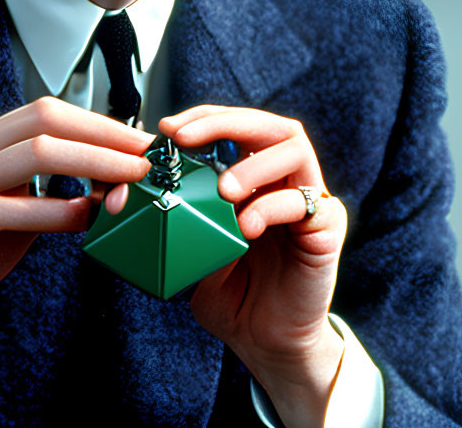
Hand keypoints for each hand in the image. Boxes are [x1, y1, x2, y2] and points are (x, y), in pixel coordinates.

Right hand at [0, 96, 152, 328]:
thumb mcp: (16, 196)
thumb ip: (56, 181)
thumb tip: (117, 176)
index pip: (51, 111)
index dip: (99, 122)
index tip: (138, 139)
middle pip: (49, 121)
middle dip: (104, 136)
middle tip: (143, 156)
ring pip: (40, 153)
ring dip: (94, 164)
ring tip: (128, 181)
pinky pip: (24, 207)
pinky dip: (63, 211)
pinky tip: (87, 216)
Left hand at [159, 105, 346, 426]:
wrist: (267, 344)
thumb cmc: (233, 293)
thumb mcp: (194, 245)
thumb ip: (180, 214)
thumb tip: (134, 188)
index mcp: (258, 176)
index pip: (239, 125)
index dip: (206, 118)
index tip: (169, 128)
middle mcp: (286, 180)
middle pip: (270, 125)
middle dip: (224, 123)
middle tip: (185, 138)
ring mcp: (310, 201)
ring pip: (295, 150)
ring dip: (253, 162)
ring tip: (223, 189)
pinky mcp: (327, 230)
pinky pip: (307, 202)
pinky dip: (272, 206)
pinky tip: (246, 225)